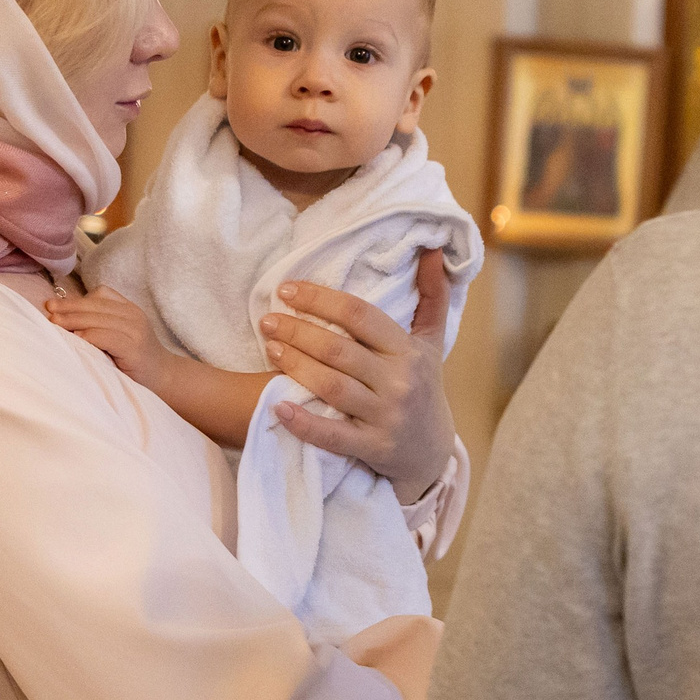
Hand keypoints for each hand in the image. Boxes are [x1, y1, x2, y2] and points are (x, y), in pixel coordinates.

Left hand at [45, 287, 166, 388]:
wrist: (164, 378)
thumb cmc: (134, 359)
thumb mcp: (120, 334)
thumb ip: (101, 323)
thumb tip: (64, 316)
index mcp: (129, 309)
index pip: (101, 295)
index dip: (75, 298)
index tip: (53, 305)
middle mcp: (134, 315)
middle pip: (96, 305)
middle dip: (69, 308)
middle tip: (48, 311)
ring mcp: (135, 331)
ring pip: (98, 318)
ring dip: (74, 320)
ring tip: (55, 324)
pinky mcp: (134, 347)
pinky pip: (106, 336)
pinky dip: (89, 336)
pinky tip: (76, 338)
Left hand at [260, 249, 456, 504]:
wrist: (432, 452)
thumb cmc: (424, 387)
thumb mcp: (432, 341)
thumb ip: (432, 294)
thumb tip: (433, 247)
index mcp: (408, 350)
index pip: (360, 315)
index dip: (320, 299)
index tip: (287, 290)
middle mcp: (399, 382)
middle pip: (339, 349)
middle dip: (299, 331)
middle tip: (267, 320)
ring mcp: (386, 417)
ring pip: (332, 386)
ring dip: (296, 366)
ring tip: (269, 349)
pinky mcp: (373, 448)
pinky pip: (334, 435)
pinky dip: (304, 423)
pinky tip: (277, 408)